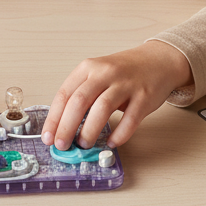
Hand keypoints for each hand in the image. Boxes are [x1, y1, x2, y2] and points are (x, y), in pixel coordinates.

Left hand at [40, 40, 192, 150]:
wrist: (158, 61)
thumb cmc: (124, 72)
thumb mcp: (98, 75)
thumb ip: (82, 95)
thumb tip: (63, 127)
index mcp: (88, 68)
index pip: (64, 94)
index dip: (53, 118)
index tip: (48, 137)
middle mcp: (105, 73)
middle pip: (79, 101)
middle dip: (66, 127)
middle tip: (62, 145)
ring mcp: (126, 84)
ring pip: (102, 108)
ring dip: (90, 130)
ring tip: (84, 145)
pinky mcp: (144, 96)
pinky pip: (130, 118)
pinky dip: (120, 134)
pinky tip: (112, 143)